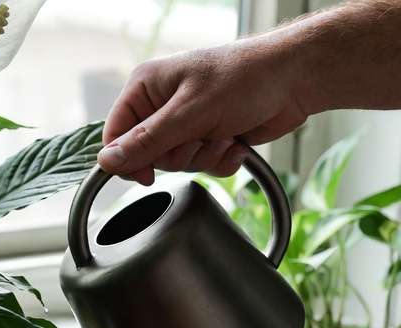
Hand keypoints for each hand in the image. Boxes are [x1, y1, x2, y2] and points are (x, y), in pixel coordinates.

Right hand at [99, 39, 311, 184]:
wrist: (295, 79)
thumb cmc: (244, 79)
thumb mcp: (189, 113)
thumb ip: (146, 141)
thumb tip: (106, 162)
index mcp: (146, 86)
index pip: (115, 134)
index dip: (129, 159)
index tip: (148, 174)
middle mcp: (162, 104)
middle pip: (148, 155)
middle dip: (180, 154)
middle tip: (202, 136)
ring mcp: (187, 121)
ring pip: (177, 164)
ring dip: (204, 156)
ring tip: (224, 133)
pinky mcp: (209, 136)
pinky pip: (202, 166)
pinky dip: (221, 160)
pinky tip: (235, 141)